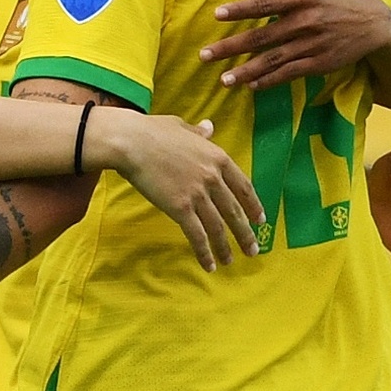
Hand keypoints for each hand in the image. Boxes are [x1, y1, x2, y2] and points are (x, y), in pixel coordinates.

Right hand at [111, 113, 263, 271]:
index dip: (253, 205)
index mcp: (217, 158)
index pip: (243, 187)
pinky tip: (209, 264)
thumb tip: (209, 127)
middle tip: (253, 249)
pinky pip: (197, 235)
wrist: (130, 142)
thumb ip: (198, 132)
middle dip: (245, 233)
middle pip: (234, 211)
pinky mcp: (180, 208)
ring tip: (230, 261)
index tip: (260, 220)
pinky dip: (204, 252)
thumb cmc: (151, 130)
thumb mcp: (181, 126)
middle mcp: (213, 178)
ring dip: (226, 247)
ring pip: (218, 227)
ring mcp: (198, 194)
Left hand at [201, 0, 390, 89]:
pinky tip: (251, 85)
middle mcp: (305, 22)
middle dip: (232, 47)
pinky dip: (270, 80)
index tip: (217, 15)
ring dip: (247, 71)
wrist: (375, 25)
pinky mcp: (319, 63)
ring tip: (223, 80)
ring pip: (273, 60)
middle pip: (262, 36)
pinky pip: (290, 73)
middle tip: (205, 54)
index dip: (241, 10)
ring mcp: (312, 45)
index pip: (266, 4)